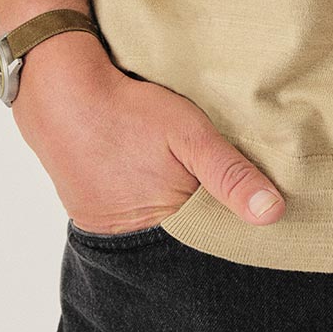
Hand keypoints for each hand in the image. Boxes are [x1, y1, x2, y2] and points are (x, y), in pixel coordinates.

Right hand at [11, 32, 285, 233]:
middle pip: (184, 235)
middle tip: (210, 180)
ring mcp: (108, 228)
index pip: (213, 236)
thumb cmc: (129, 111)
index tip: (252, 200)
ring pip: (156, 227)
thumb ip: (230, 174)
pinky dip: (141, 200)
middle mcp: (135, 237)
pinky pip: (127, 217)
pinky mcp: (89, 214)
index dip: (231, 217)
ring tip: (173, 175)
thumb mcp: (190, 134)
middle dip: (201, 214)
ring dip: (170, 207)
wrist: (60, 94)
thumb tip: (272, 213)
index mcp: (167, 223)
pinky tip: (146, 175)